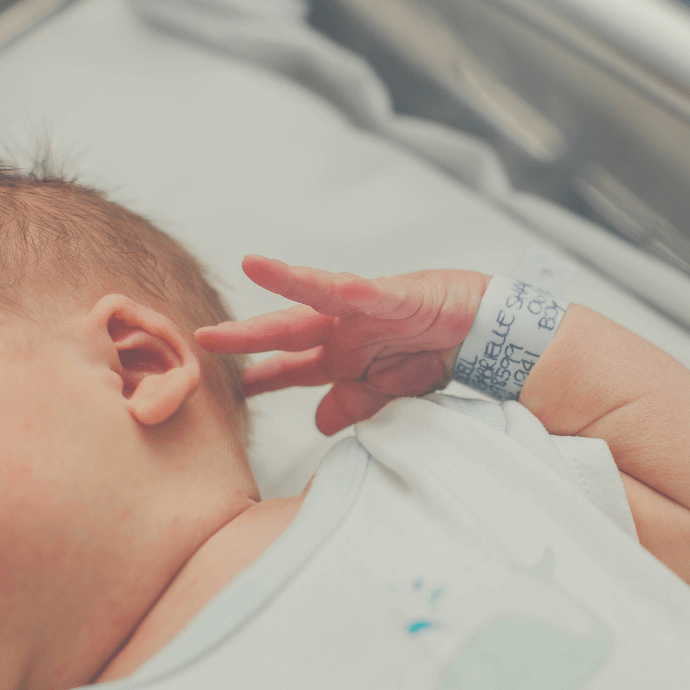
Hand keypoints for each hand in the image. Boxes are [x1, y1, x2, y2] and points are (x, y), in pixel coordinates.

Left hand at [195, 256, 488, 433]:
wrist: (482, 336)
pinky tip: (328, 284)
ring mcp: (367, 310)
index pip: (291, 368)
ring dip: (285, 282)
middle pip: (289, 332)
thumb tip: (321, 424)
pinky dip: (347, 287)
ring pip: (318, 296)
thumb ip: (355, 405)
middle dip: (248, 337)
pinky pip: (367, 291)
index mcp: (342, 356)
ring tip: (254, 265)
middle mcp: (346, 330)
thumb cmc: (435, 355)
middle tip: (206, 340)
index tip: (228, 389)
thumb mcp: (389, 393)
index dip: (261, 378)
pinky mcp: (397, 296)